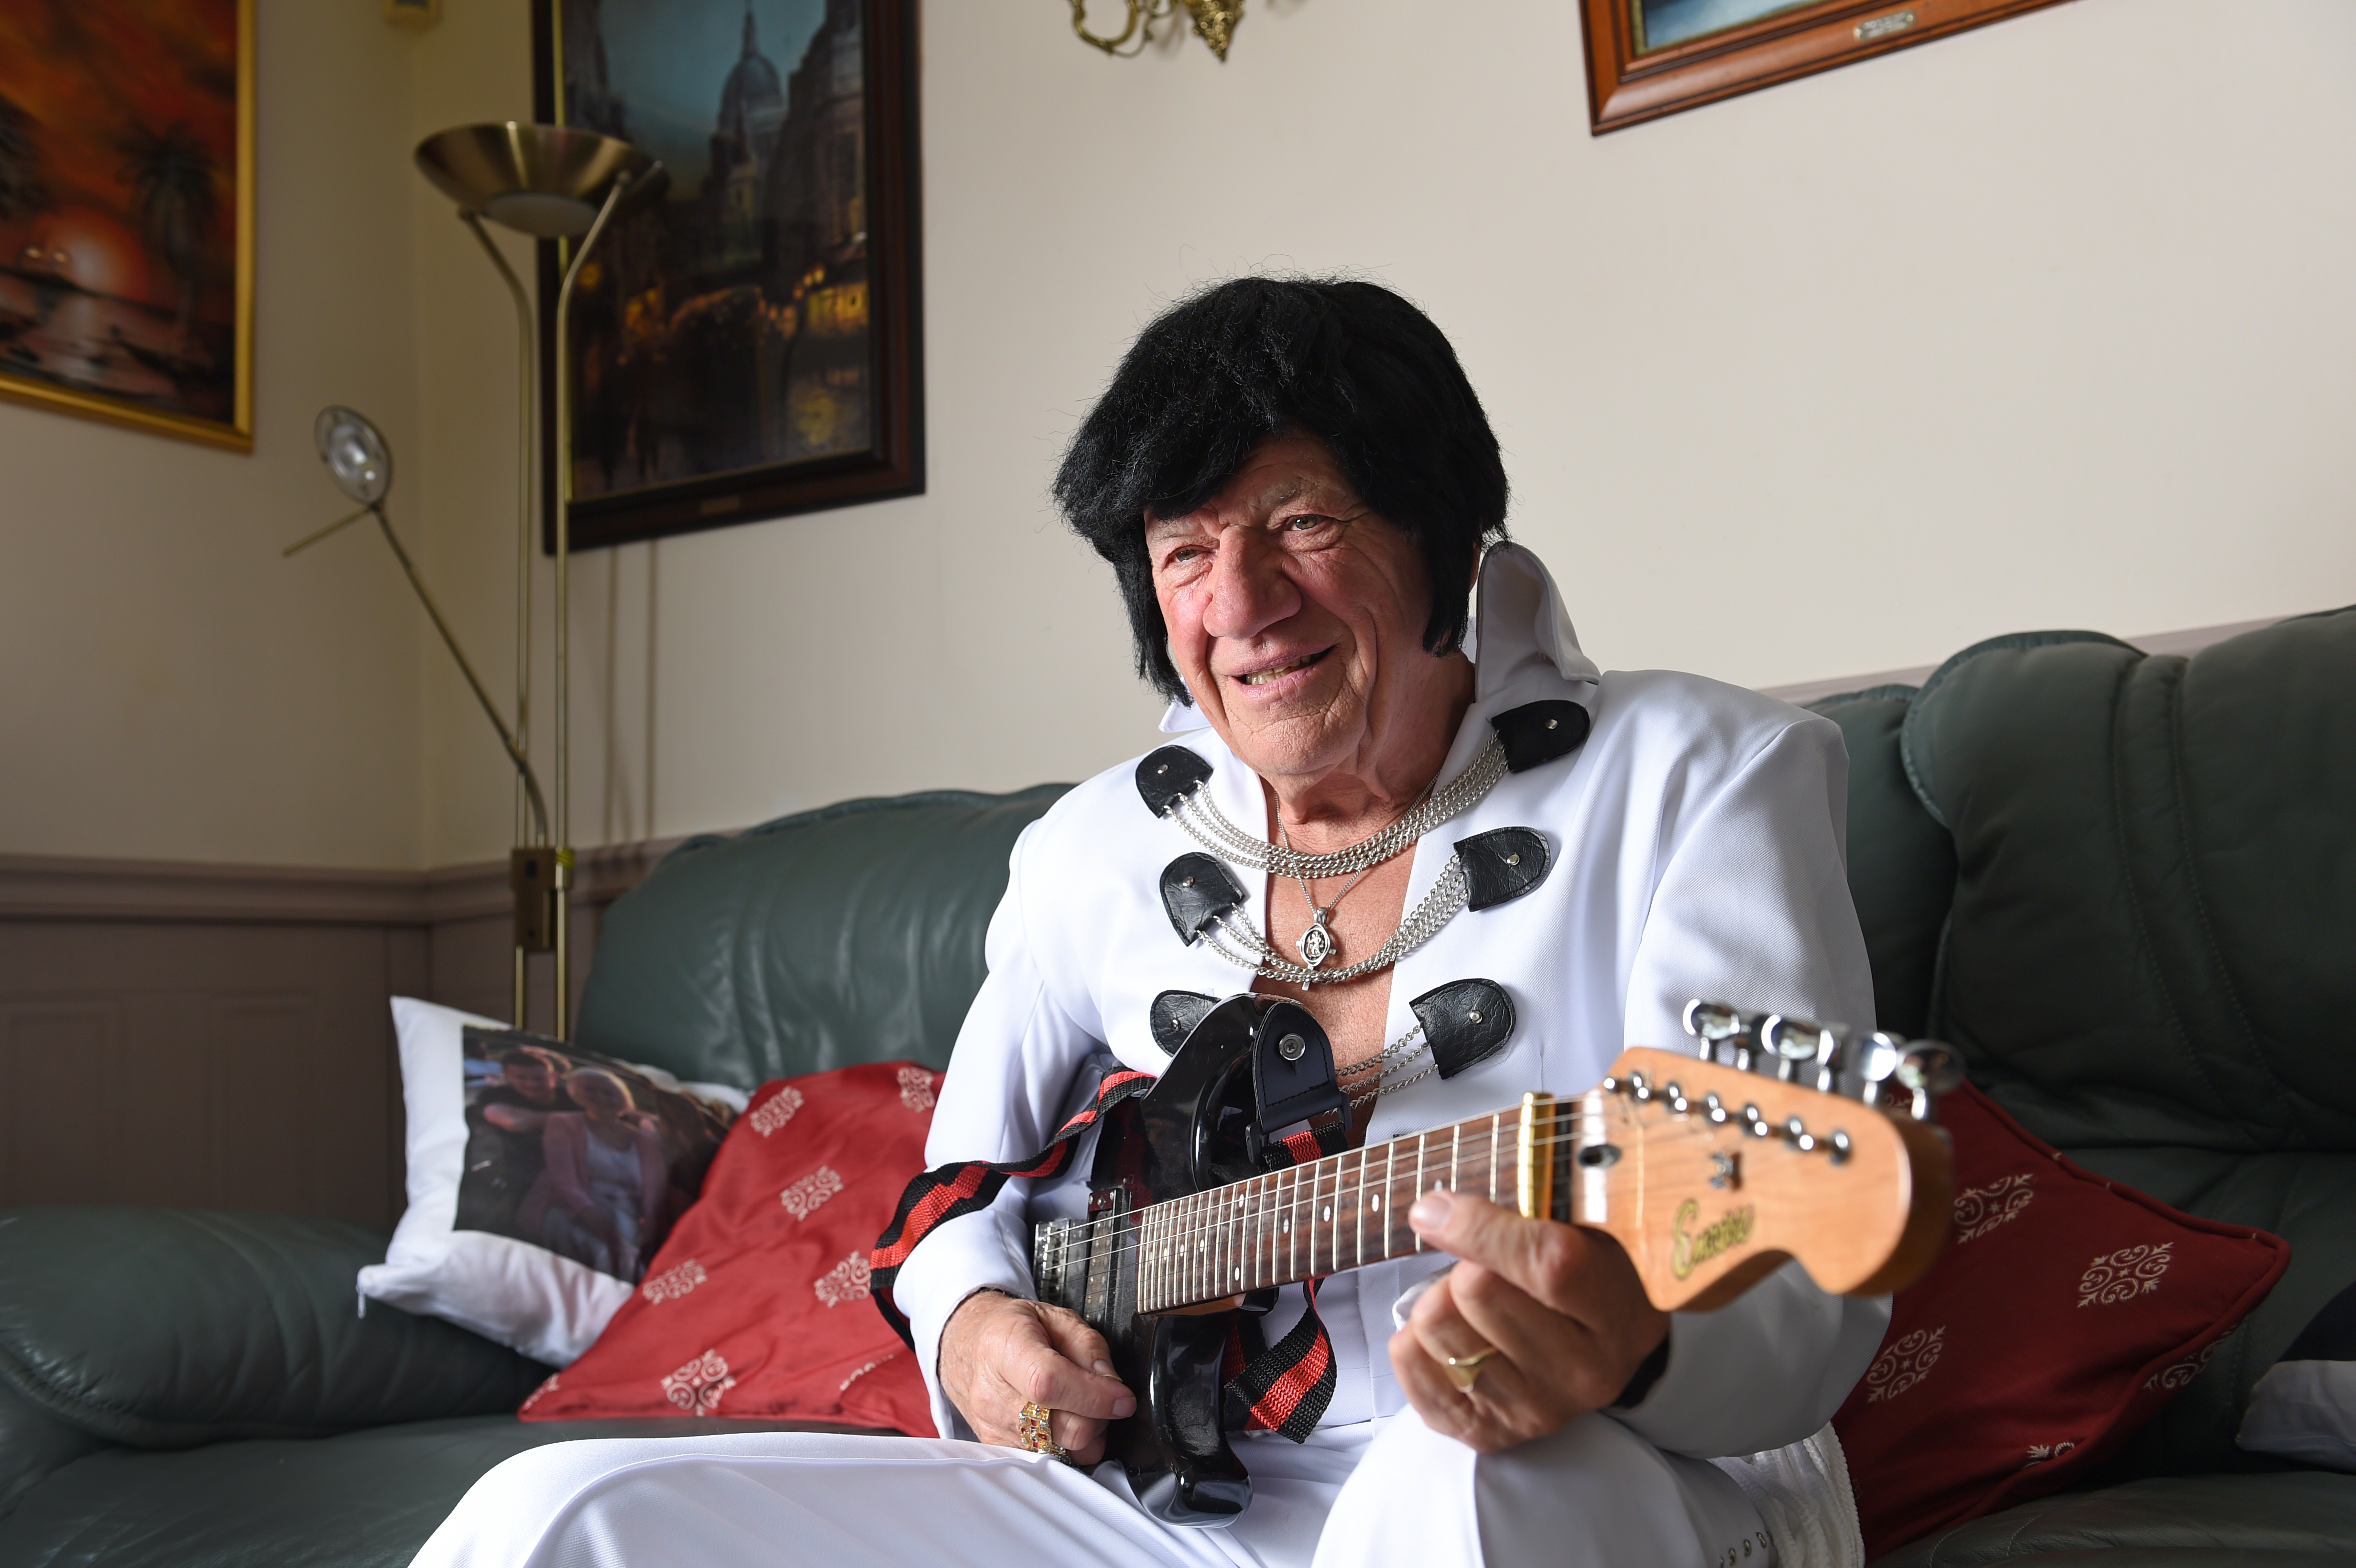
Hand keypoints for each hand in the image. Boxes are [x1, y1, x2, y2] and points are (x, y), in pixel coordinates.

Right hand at [939, 1289, 1135, 1463]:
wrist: (970, 1346)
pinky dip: (1066, 1444)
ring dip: (1083, 1433)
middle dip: (1096, 1417)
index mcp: (1003, 1347)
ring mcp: (991, 1426)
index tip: (1122, 1398)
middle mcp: (990, 1393)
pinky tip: (1061, 1419)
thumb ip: (1089, 1348)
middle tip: (1102, 1397)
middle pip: (1058, 1428)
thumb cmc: (1015, 1329)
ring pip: (1058, 1451)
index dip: (1094, 1396)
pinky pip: (1047, 1460)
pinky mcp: (998, 1448)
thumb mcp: (1057, 1317)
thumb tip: (1112, 1387)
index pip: (1049, 1384)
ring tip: (1078, 1405)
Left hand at [1391, 1187, 1668, 1452]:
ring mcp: (1532, 1410)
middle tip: (1481, 1264)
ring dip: (1436, 1297)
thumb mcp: (1589, 1233)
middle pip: (1475, 1291)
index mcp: (1615, 1315)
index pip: (1545, 1263)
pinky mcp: (1486, 1432)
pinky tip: (1450, 1333)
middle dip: (1464, 1260)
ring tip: (1467, 1300)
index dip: (1481, 1226)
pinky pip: (1408, 1362)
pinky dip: (1414, 1337)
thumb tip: (1436, 1208)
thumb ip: (1533, 1210)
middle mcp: (1579, 1373)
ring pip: (1435, 1325)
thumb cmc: (1593, 1277)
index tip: (1439, 1205)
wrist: (1608, 1355)